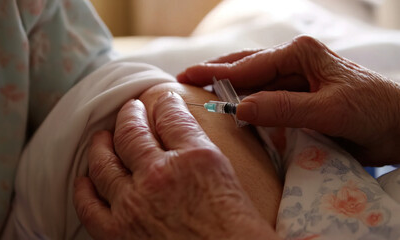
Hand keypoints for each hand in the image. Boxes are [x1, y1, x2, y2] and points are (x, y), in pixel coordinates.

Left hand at [73, 92, 278, 239]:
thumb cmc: (238, 230)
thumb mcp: (229, 177)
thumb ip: (203, 149)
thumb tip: (186, 131)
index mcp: (195, 158)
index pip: (171, 116)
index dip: (164, 104)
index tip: (162, 101)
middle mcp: (160, 175)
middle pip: (132, 131)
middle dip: (130, 115)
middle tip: (130, 109)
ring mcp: (134, 204)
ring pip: (105, 161)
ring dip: (102, 144)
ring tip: (103, 136)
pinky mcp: (118, 233)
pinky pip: (88, 204)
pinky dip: (84, 188)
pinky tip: (87, 179)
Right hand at [177, 35, 399, 165]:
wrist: (398, 126)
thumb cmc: (372, 111)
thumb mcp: (329, 110)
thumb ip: (285, 109)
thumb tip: (240, 109)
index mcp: (299, 53)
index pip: (249, 65)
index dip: (216, 73)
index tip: (187, 78)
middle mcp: (294, 62)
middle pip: (245, 66)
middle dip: (215, 73)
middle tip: (184, 79)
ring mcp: (294, 79)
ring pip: (252, 81)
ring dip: (227, 86)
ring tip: (199, 89)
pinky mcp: (297, 97)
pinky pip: (264, 97)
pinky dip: (244, 101)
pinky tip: (230, 106)